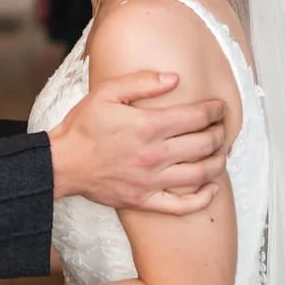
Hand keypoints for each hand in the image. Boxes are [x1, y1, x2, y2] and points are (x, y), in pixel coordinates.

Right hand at [48, 69, 229, 215]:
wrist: (63, 163)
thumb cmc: (83, 126)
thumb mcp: (106, 93)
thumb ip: (142, 82)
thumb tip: (174, 78)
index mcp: (148, 126)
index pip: (197, 117)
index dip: (215, 110)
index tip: (221, 107)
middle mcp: (155, 154)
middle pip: (205, 144)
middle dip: (220, 133)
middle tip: (221, 127)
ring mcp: (152, 181)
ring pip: (201, 174)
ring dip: (218, 162)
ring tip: (221, 152)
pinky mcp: (145, 200)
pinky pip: (184, 206)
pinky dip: (204, 198)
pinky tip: (212, 188)